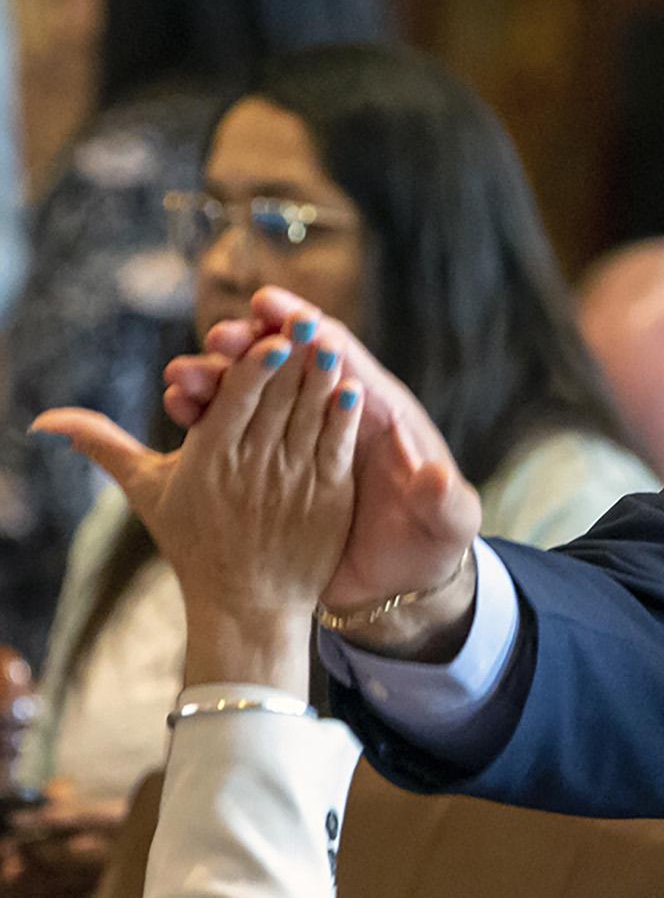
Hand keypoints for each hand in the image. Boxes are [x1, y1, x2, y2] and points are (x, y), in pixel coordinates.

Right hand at [34, 323, 360, 687]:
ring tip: (330, 346)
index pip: (235, 402)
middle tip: (308, 322)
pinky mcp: (326, 500)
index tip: (270, 338)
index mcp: (208, 460)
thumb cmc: (194, 542)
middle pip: (276, 401)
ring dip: (322, 380)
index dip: (255, 368)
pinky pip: (335, 449)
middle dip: (294, 358)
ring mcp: (292, 483)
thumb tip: (46, 420)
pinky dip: (344, 419)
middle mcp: (251, 468)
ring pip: (309, 418)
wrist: (247, 605)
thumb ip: (104, 446)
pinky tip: (352, 389)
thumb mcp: (148, 491)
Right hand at [165, 288, 481, 657]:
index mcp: (382, 412)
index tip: (269, 305)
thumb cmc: (433, 539)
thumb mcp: (448, 523)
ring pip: (253, 396)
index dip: (308, 327)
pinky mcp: (277, 471)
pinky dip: (207, 417)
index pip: (343, 353)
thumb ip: (445, 500)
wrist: (403, 583)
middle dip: (252, 345)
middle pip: (289, 365)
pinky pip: (236, 436)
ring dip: (218, 378)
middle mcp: (339, 416)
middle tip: (217, 338)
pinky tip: (178, 407)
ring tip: (182, 376)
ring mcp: (303, 443)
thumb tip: (433, 477)